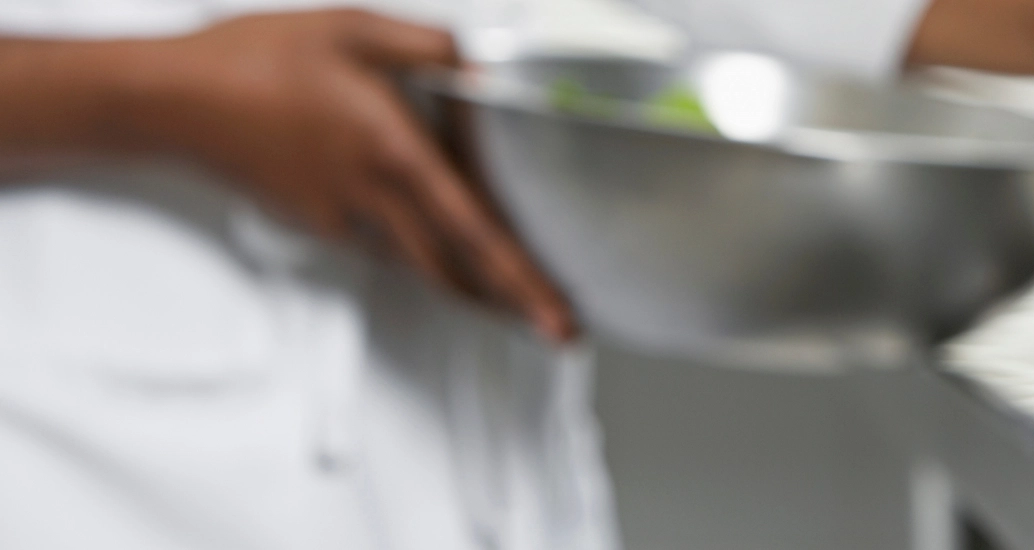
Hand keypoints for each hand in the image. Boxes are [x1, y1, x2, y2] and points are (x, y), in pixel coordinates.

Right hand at [130, 10, 576, 341]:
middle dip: (511, 302)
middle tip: (553, 325)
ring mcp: (342, 218)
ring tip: (514, 296)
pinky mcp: (317, 223)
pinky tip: (441, 251)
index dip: (523, 281)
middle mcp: (373, 197)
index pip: (476, 232)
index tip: (558, 318)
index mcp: (395, 151)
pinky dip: (422, 258)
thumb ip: (430, 46)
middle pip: (456, 269)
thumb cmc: (256, 59)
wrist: (174, 99)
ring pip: (420, 264)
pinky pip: (384, 248)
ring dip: (470, 285)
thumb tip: (481, 64)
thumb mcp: (354, 29)